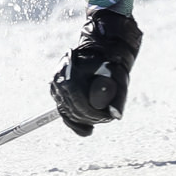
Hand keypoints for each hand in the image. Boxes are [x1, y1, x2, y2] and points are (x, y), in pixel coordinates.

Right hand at [49, 10, 142, 136]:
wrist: (101, 44)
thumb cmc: (111, 57)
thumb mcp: (118, 74)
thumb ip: (118, 96)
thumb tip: (116, 116)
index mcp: (70, 72)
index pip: (77, 100)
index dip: (92, 113)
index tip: (106, 118)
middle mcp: (59, 78)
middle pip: (71, 108)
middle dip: (90, 117)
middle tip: (107, 119)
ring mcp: (56, 85)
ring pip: (67, 111)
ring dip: (83, 119)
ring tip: (101, 120)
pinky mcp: (58, 91)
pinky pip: (64, 110)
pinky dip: (75, 122)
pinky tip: (88, 130)